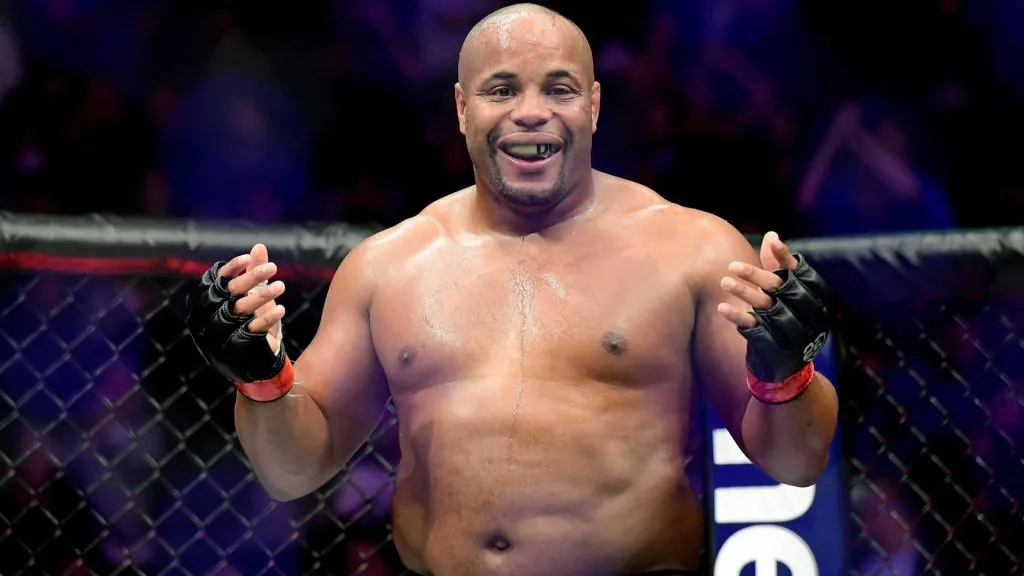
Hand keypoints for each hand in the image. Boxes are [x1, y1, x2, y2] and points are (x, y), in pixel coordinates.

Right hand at [185, 244, 291, 386]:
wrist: (255, 363)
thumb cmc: (252, 324)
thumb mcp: (255, 297)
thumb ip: (254, 273)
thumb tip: (259, 246)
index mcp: (208, 304)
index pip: (215, 281)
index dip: (230, 269)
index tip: (247, 258)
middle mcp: (211, 318)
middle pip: (230, 292)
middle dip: (252, 278)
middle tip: (273, 267)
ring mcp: (223, 333)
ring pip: (241, 309)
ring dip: (263, 295)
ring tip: (282, 286)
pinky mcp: (238, 346)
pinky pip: (253, 329)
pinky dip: (268, 318)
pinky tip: (281, 308)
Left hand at [717, 231, 798, 328]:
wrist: (794, 349)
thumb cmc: (789, 307)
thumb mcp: (785, 285)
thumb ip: (777, 262)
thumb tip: (771, 235)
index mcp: (802, 287)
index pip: (795, 269)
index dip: (784, 256)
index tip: (773, 243)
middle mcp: (794, 303)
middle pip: (776, 286)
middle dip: (754, 275)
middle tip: (732, 265)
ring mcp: (781, 319)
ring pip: (763, 303)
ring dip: (743, 292)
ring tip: (724, 281)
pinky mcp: (768, 334)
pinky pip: (751, 323)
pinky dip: (736, 316)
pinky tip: (721, 307)